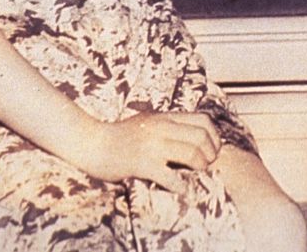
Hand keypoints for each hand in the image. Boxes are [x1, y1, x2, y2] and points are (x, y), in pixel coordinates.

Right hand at [75, 111, 221, 192]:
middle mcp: (162, 128)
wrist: (92, 142)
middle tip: (207, 165)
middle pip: (201, 137)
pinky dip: (180, 186)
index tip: (213, 150)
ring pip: (191, 154)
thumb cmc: (121, 135)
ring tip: (196, 175)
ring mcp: (152, 145)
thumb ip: (169, 124)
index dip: (214, 137)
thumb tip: (193, 133)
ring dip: (199, 168)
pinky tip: (181, 190)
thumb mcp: (148, 121)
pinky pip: (170, 176)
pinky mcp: (142, 163)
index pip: (203, 120)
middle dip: (210, 154)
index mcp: (165, 117)